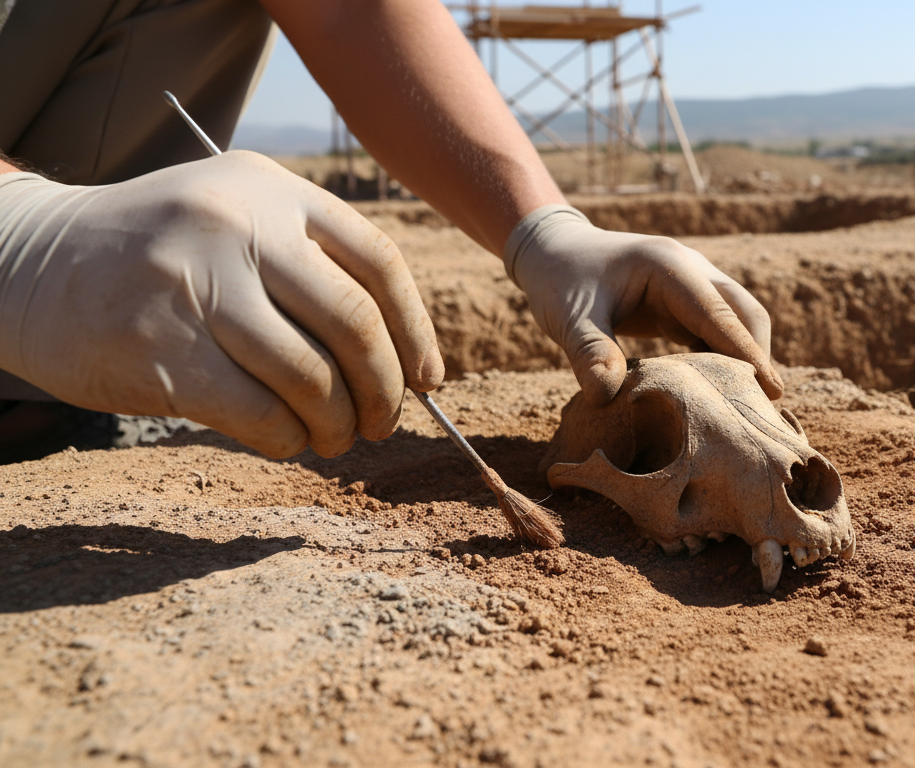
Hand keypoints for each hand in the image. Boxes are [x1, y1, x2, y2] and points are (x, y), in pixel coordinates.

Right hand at [0, 151, 443, 457]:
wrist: (24, 262)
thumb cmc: (154, 256)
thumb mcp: (233, 218)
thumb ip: (308, 264)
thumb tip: (401, 362)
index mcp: (270, 190)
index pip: (379, 262)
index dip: (416, 331)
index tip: (429, 379)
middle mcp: (238, 226)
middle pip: (355, 322)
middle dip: (386, 388)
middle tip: (384, 422)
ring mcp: (196, 283)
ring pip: (311, 375)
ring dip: (338, 423)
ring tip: (334, 438)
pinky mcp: (160, 348)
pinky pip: (258, 412)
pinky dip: (288, 439)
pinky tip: (288, 442)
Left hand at [506, 205, 781, 404]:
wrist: (553, 252)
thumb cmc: (560, 280)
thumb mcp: (568, 318)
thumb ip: (588, 352)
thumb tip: (605, 397)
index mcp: (669, 267)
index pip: (718, 314)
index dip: (747, 352)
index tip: (772, 390)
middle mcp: (691, 271)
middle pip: (745, 313)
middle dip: (757, 356)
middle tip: (762, 408)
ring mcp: (691, 285)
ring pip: (736, 321)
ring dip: (742, 360)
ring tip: (745, 408)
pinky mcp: (684, 304)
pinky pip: (715, 332)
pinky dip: (721, 360)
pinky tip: (714, 395)